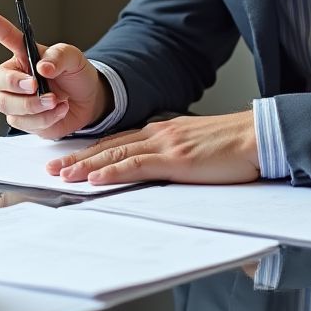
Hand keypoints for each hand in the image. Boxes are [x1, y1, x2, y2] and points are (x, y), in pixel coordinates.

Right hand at [0, 7, 110, 137]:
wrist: (88, 102)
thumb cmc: (75, 75)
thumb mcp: (73, 58)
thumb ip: (59, 57)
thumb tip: (42, 67)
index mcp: (23, 55)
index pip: (6, 38)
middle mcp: (14, 77)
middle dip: (11, 83)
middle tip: (34, 85)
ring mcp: (16, 100)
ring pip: (6, 105)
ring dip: (32, 105)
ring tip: (55, 100)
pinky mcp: (23, 120)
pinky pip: (23, 123)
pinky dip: (45, 118)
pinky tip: (59, 110)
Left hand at [45, 112, 260, 185]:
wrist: (258, 136)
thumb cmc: (235, 147)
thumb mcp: (198, 148)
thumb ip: (178, 157)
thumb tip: (167, 171)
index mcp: (164, 131)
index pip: (119, 141)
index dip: (92, 150)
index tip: (71, 159)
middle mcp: (159, 133)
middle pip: (109, 145)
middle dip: (78, 157)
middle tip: (52, 168)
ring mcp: (165, 144)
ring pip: (115, 154)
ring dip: (85, 165)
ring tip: (62, 175)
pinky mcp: (175, 160)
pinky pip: (136, 166)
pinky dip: (111, 171)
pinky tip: (94, 178)